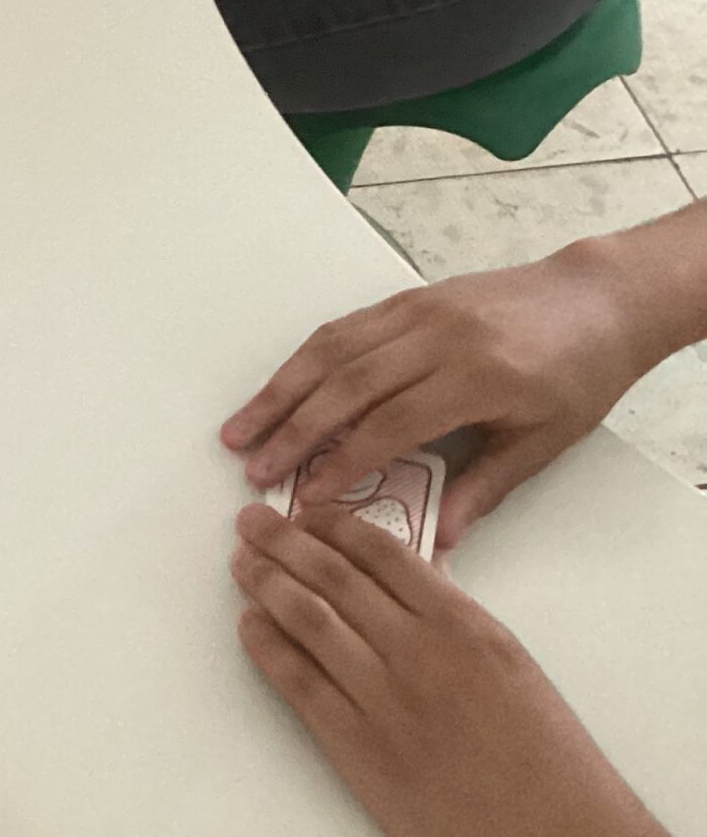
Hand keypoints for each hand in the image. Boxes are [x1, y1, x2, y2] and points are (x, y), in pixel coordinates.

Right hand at [222, 242, 657, 547]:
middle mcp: (436, 338)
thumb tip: (439, 539)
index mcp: (476, 378)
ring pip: (330, 351)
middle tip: (252, 468)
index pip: (390, 425)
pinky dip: (303, 360)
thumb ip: (485, 487)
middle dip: (292, 431)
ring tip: (241, 427)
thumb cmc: (579, 375)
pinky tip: (279, 387)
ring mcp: (415, 311)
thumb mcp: (544, 442)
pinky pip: (342, 328)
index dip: (342, 464)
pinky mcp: (405, 297)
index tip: (307, 499)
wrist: (595, 299)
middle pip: (345, 386)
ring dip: (279, 391)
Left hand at [231, 505, 678, 836]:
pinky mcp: (357, 746)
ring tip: (244, 562)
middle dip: (283, 540)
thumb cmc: (549, 764)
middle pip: (332, 575)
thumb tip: (400, 581)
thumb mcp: (510, 667)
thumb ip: (452, 620)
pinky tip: (251, 624)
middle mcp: (418, 652)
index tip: (307, 511)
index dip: (332, 524)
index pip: (380, 551)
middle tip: (253, 522)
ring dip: (265, 581)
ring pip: (306, 617)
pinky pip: (296, 679)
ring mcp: (383, 698)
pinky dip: (266, 644)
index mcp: (464, 625)